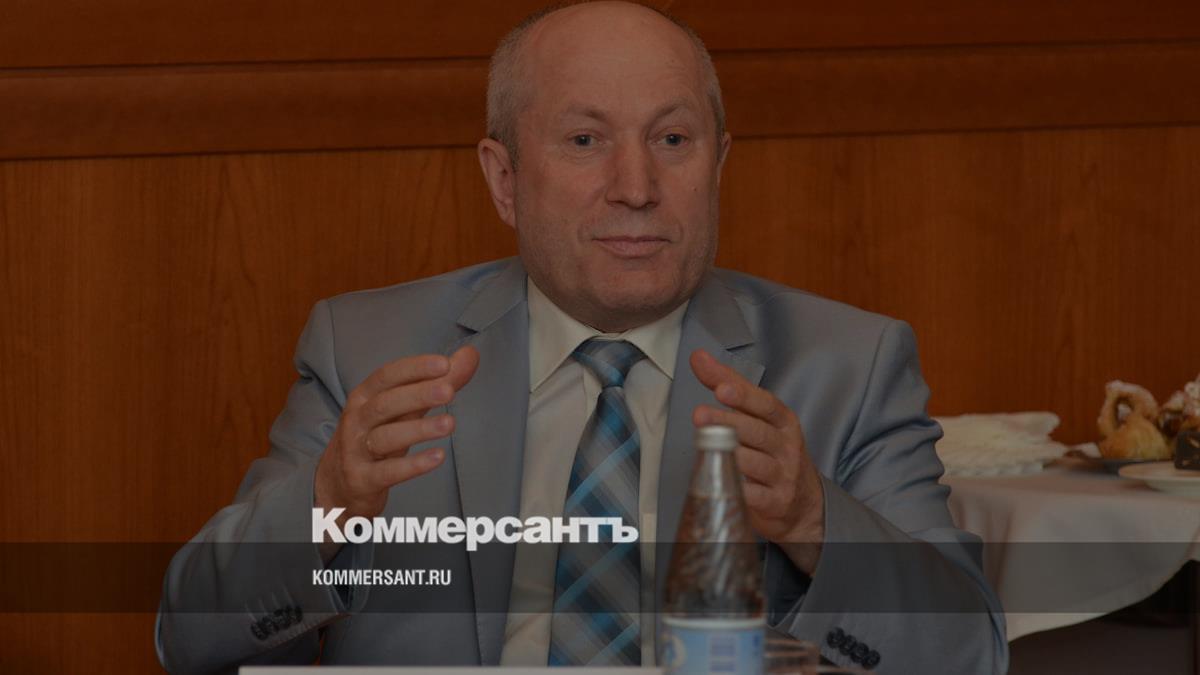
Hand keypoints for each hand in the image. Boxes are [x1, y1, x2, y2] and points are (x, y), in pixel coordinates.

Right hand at [315, 346, 478, 533]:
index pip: (387, 376)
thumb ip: (434, 384)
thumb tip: (470, 354)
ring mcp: (356, 451)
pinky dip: (413, 465)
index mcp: (365, 397)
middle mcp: (357, 420)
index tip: (443, 364)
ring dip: (418, 429)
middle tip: (448, 391)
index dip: (414, 368)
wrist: (337, 485)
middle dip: (417, 395)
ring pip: (385, 437)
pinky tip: (438, 456)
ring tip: (449, 424)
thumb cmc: (375, 437)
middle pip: (385, 404)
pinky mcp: (363, 480)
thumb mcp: (401, 410)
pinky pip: (388, 472)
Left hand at [690, 349, 824, 574]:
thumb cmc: (774, 451)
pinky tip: (721, 480)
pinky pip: (755, 495)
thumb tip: (698, 357)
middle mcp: (786, 446)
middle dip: (728, 423)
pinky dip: (738, 489)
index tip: (720, 388)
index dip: (743, 395)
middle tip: (700, 415)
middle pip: (758, 432)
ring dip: (729, 454)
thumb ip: (729, 386)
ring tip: (706, 446)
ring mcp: (783, 476)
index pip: (765, 404)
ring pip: (755, 464)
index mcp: (783, 421)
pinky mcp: (776, 502)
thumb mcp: (759, 417)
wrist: (804, 503)